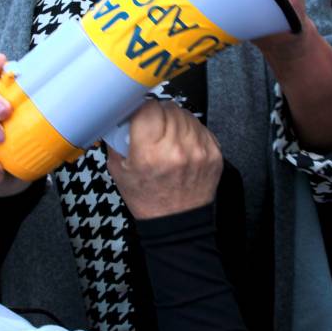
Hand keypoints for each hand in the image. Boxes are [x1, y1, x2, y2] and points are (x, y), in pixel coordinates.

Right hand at [106, 101, 222, 219]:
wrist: (176, 222)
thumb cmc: (147, 198)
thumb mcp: (118, 170)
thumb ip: (117, 138)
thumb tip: (119, 113)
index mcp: (149, 153)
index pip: (148, 108)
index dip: (142, 108)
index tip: (139, 115)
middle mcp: (176, 150)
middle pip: (168, 107)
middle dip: (158, 113)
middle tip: (153, 128)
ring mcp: (198, 151)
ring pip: (186, 114)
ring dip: (175, 120)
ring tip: (168, 138)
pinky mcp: (214, 153)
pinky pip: (200, 126)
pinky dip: (190, 130)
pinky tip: (182, 145)